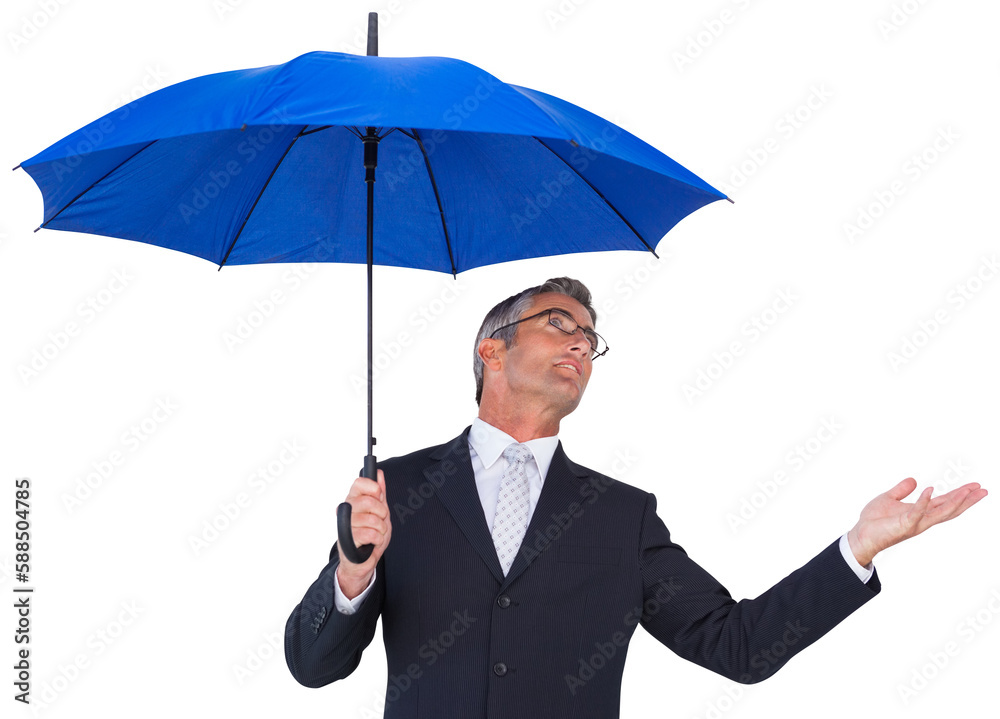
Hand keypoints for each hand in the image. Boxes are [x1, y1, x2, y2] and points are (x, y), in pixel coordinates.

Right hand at [337, 470, 390, 598]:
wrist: (362, 560)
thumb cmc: (370, 535)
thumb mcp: (380, 511)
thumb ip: (379, 493)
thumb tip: (379, 473)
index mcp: (353, 500)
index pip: (359, 483)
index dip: (373, 488)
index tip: (378, 496)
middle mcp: (346, 510)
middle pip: (370, 501)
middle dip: (382, 513)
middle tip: (380, 520)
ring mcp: (345, 525)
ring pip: (372, 519)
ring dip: (381, 529)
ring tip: (376, 533)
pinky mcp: (348, 540)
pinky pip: (371, 534)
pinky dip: (377, 539)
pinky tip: (372, 542)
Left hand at [847, 477, 986, 565]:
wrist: (861, 534)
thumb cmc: (875, 520)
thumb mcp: (889, 498)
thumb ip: (901, 490)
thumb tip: (914, 480)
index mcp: (920, 511)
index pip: (944, 502)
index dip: (960, 494)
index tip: (975, 486)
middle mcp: (922, 519)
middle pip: (949, 508)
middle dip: (966, 499)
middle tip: (982, 489)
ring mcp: (915, 523)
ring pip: (940, 513)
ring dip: (955, 502)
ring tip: (967, 491)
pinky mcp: (903, 525)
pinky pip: (915, 513)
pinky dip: (923, 502)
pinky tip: (929, 489)